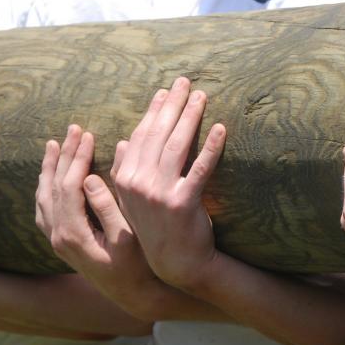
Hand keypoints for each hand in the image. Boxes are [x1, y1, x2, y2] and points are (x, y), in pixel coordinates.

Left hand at [36, 125, 170, 319]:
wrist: (130, 295)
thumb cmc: (137, 267)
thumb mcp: (127, 239)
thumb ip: (108, 208)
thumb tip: (92, 178)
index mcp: (73, 233)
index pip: (69, 186)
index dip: (77, 158)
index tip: (89, 136)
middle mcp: (58, 236)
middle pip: (53, 186)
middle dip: (64, 155)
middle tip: (74, 130)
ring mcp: (55, 240)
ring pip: (43, 196)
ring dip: (50, 168)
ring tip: (55, 144)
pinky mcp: (59, 242)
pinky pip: (44, 208)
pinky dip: (46, 186)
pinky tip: (50, 175)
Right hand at [113, 77, 225, 288]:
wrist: (176, 262)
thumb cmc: (157, 227)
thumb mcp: (133, 199)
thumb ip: (125, 171)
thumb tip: (123, 141)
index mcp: (125, 178)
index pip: (141, 135)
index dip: (154, 111)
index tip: (164, 91)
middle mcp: (139, 182)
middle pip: (158, 134)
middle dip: (172, 104)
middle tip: (185, 82)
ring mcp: (160, 193)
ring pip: (177, 145)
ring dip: (191, 117)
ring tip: (201, 96)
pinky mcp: (184, 202)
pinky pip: (201, 169)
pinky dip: (211, 147)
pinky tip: (221, 129)